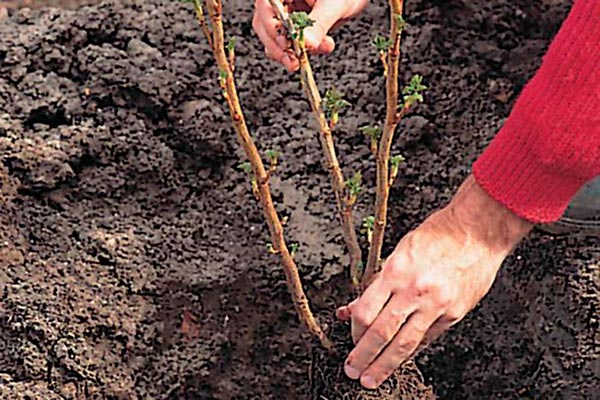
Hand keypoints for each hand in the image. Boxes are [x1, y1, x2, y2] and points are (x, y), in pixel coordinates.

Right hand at [252, 0, 368, 71]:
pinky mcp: (291, 28)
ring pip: (273, 39)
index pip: (265, 8)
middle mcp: (277, 0)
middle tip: (297, 60)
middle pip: (264, 26)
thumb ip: (319, 24)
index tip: (287, 44)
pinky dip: (301, 52)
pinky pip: (286, 45)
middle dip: (281, 47)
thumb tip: (307, 43)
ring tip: (321, 48)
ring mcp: (283, 14)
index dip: (273, 28)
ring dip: (293, 52)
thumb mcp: (333, 5)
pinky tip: (321, 47)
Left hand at [337, 175, 532, 388]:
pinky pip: (426, 338)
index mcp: (396, 271)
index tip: (351, 338)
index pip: (366, 312)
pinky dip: (411, 350)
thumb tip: (353, 309)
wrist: (478, 231)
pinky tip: (400, 358)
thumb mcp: (399, 252)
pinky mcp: (454, 313)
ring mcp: (436, 304)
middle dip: (363, 356)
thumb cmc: (438, 235)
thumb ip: (377, 284)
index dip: (354, 330)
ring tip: (371, 378)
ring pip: (405, 344)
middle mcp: (415, 290)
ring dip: (385, 365)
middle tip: (353, 371)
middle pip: (381, 333)